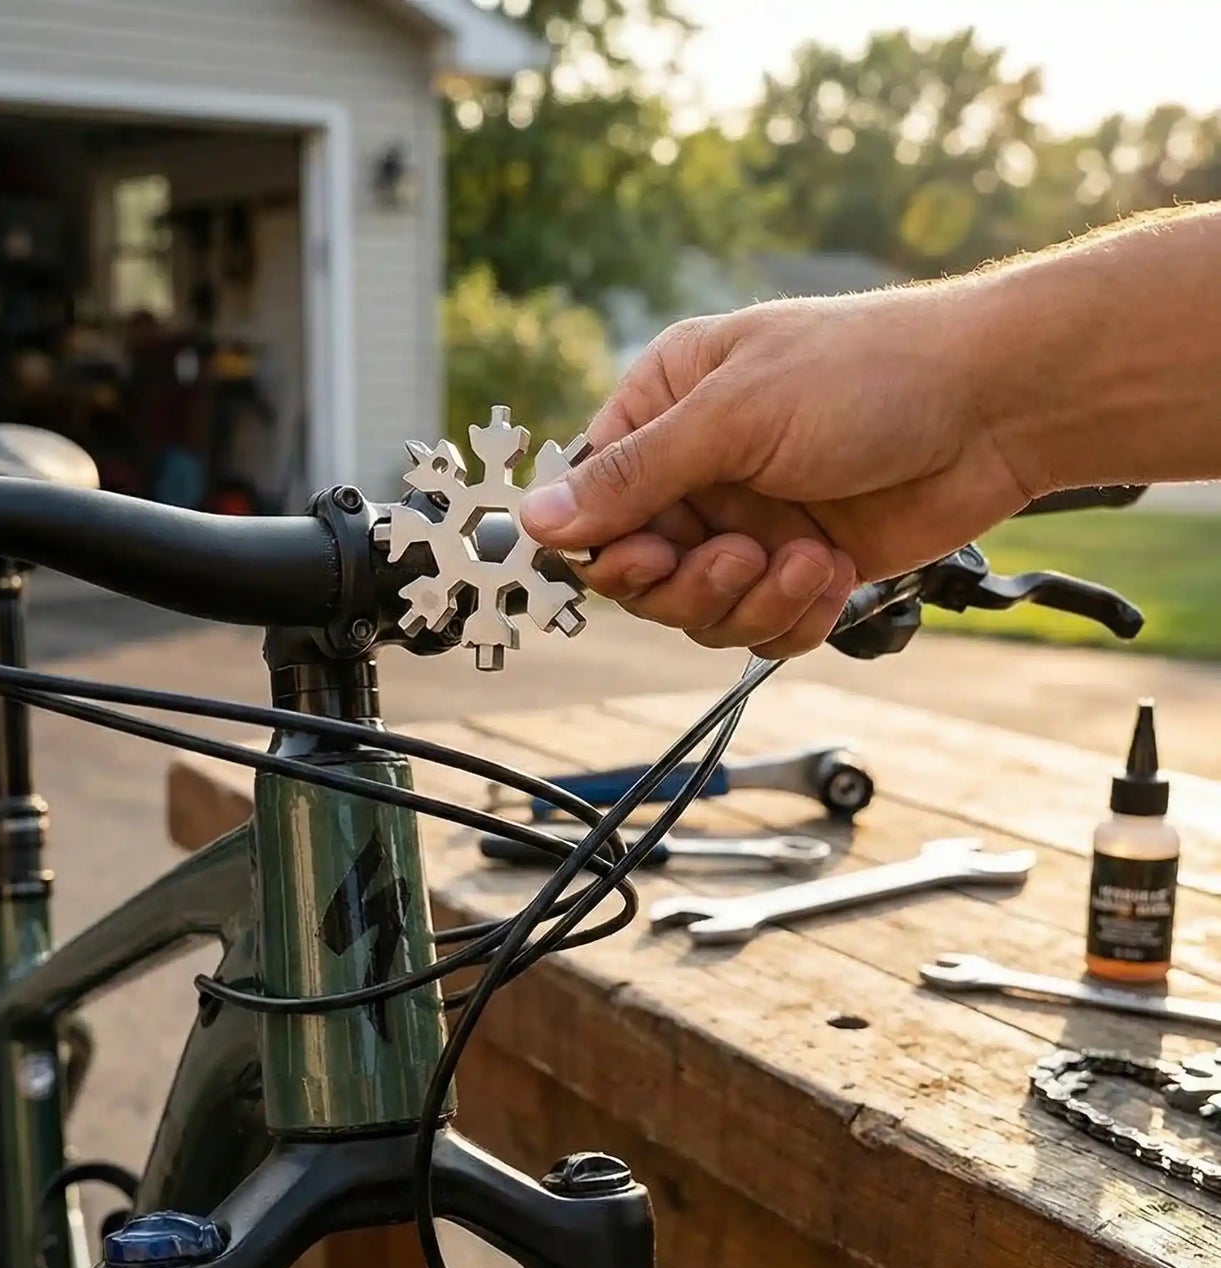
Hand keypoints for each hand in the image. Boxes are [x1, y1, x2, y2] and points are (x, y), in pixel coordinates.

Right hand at [519, 285, 1030, 657]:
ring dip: (750, 599)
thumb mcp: (735, 414)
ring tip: (806, 556)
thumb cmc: (870, 374)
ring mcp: (747, 524)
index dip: (605, 547)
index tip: (642, 560)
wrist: (997, 406)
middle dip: (689, 581)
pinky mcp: (796, 569)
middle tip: (735, 557)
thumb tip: (534, 516)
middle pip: (638, 574)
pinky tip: (834, 572)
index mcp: (664, 409)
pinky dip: (793, 615)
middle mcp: (697, 473)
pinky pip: (759, 629)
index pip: (590, 503)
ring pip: (698, 613)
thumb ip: (632, 475)